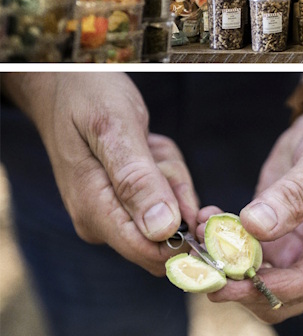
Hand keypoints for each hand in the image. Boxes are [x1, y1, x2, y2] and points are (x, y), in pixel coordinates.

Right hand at [2, 73, 198, 275]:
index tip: (205, 209)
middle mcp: (102, 222)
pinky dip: (168, 168)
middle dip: (179, 192)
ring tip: (147, 142)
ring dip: (172, 173)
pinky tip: (148, 146)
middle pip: (171, 233)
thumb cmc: (87, 98)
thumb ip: (137, 180)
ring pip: (174, 211)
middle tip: (158, 153)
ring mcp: (113, 212)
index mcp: (95, 211)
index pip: (151, 253)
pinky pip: (167, 194)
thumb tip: (162, 230)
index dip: (189, 241)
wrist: (64, 82)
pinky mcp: (125, 202)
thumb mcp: (115, 129)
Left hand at [202, 81, 302, 322]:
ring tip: (200, 234)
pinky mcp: (276, 239)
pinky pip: (244, 255)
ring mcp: (299, 254)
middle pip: (277, 297)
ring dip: (224, 265)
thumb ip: (294, 196)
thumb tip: (254, 227)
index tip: (226, 283)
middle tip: (200, 265)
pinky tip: (206, 219)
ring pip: (254, 280)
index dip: (266, 289)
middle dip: (238, 284)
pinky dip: (222, 243)